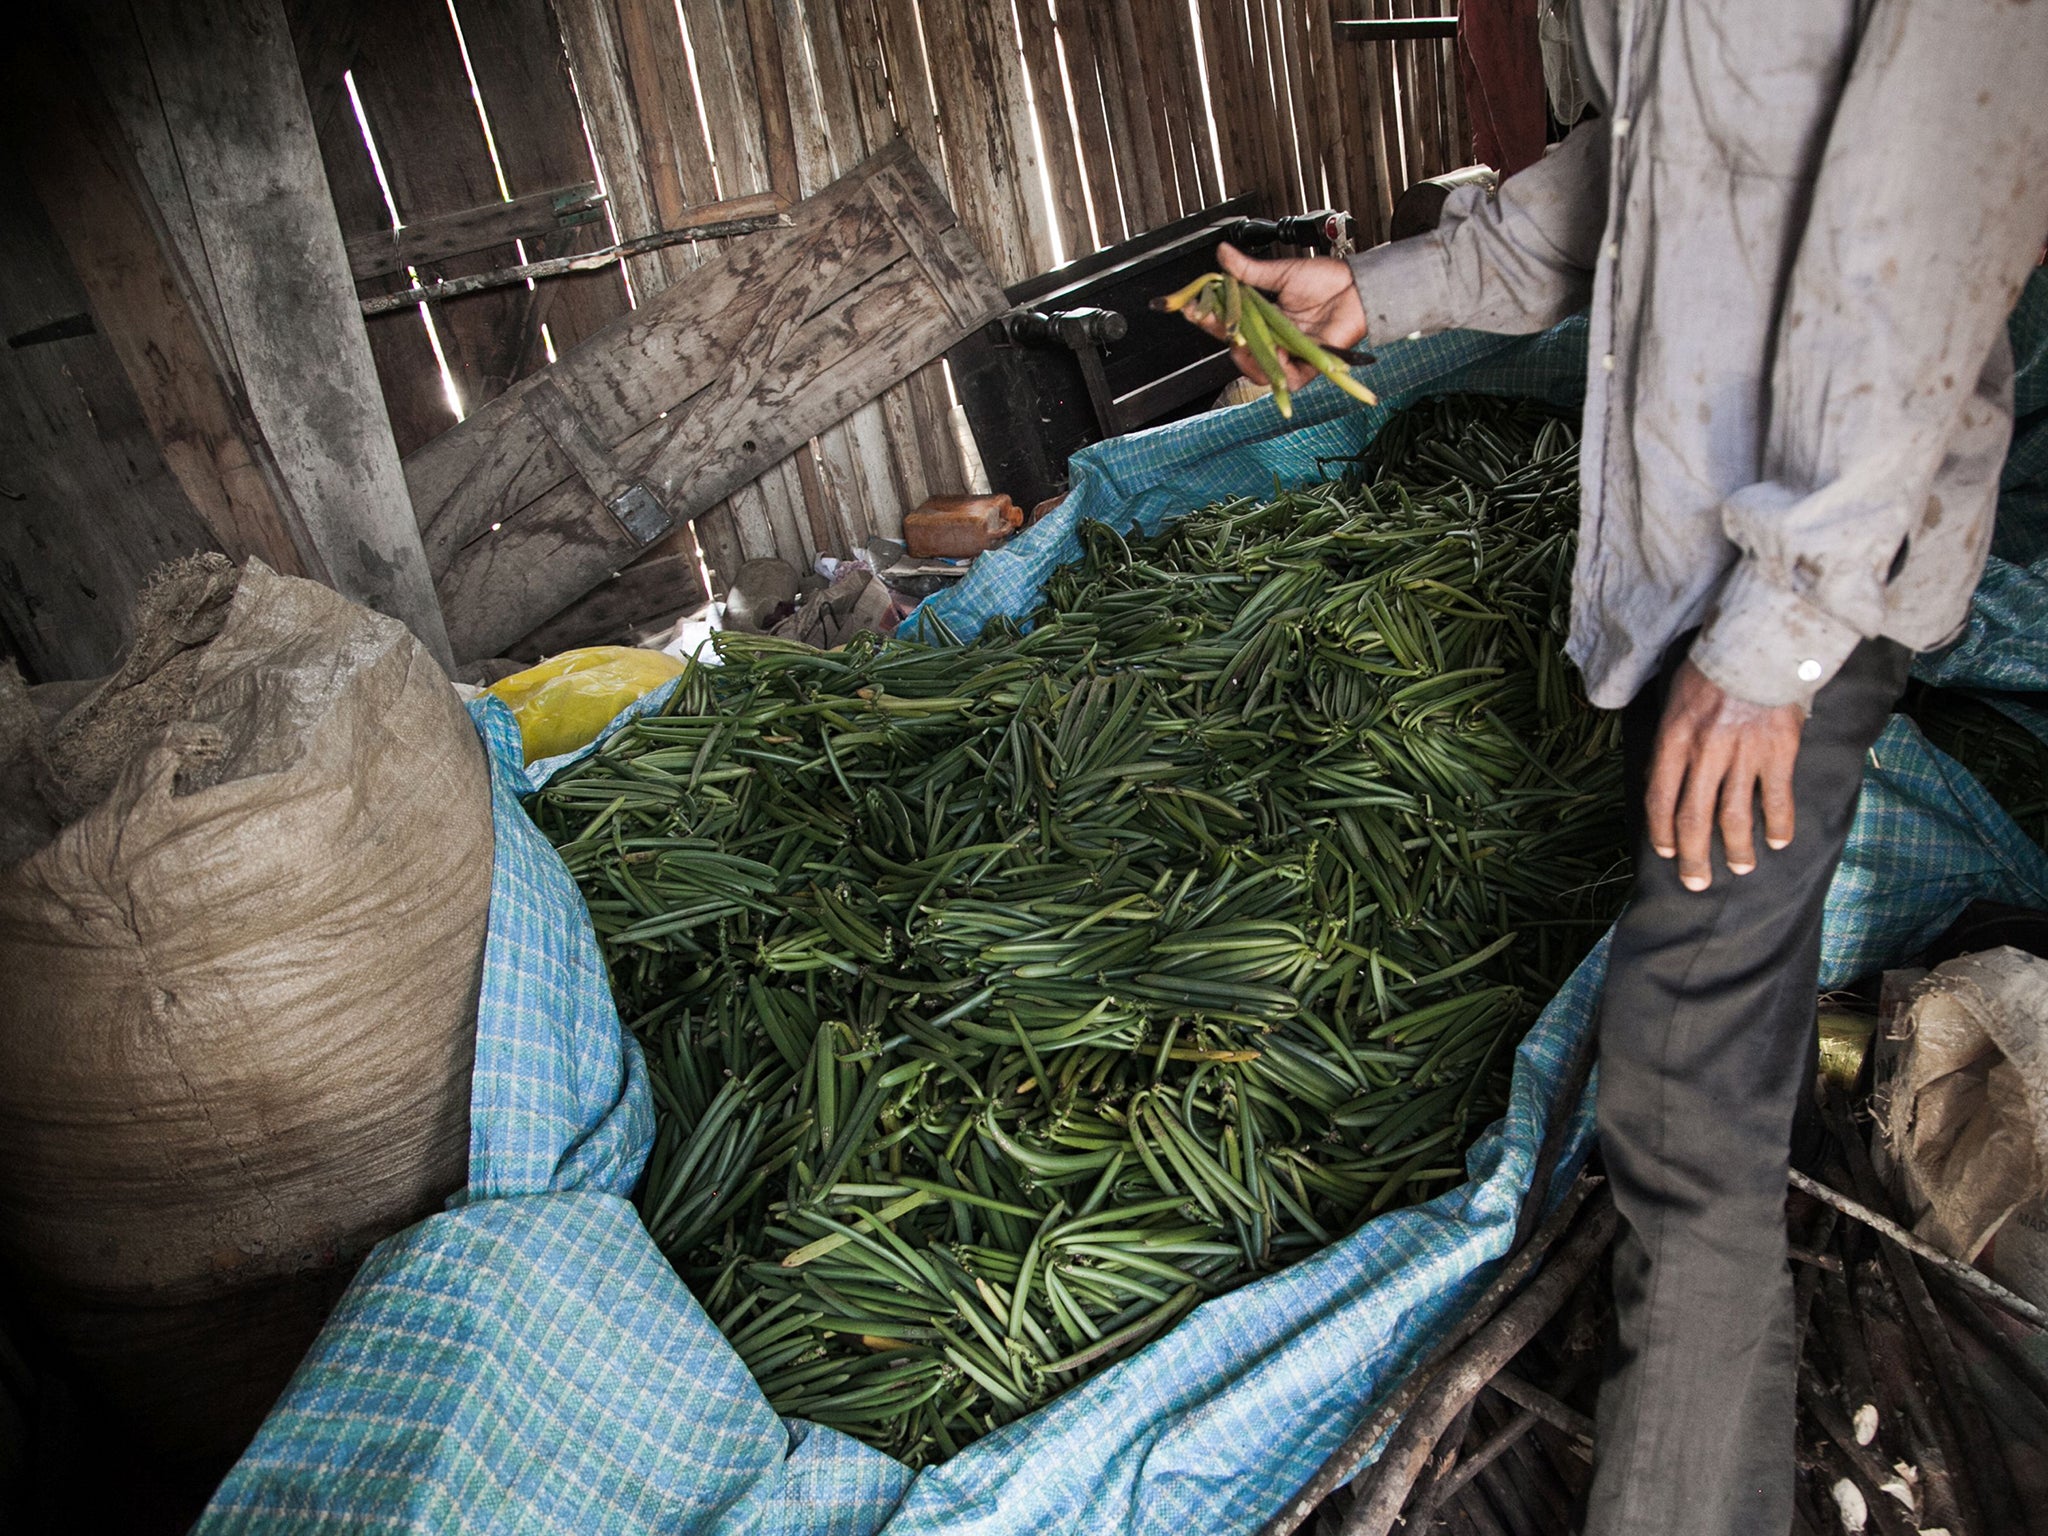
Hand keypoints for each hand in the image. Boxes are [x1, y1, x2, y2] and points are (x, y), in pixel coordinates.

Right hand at [1190, 243, 1368, 391]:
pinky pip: (1287, 379)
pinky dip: (1278, 371)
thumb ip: (1250, 271)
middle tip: (1215, 322)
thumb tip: (1223, 254)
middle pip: (1237, 349)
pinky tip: (1273, 355)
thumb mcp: (1282, 273)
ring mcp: (1289, 353)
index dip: (1208, 318)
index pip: (1230, 323)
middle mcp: (1273, 338)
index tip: (1190, 308)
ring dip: (1247, 356)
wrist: (1357, 288)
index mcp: (1263, 318)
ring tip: (1242, 340)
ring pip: (1257, 368)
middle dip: (1222, 336)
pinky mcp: (1307, 365)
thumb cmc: (1326, 280)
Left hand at [1645, 661, 1805, 891]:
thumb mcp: (1673, 702)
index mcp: (1673, 740)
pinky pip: (1776, 797)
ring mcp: (1743, 754)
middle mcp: (1705, 752)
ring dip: (1736, 848)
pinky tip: (1779, 842)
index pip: (1660, 799)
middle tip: (1697, 883)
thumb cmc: (1709, 671)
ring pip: (1735, 816)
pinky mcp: (1779, 751)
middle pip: (1694, 818)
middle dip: (1694, 857)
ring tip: (1741, 867)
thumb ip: (1668, 743)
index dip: (1662, 833)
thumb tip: (1658, 781)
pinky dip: (1779, 824)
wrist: (1756, 643)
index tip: (1667, 853)